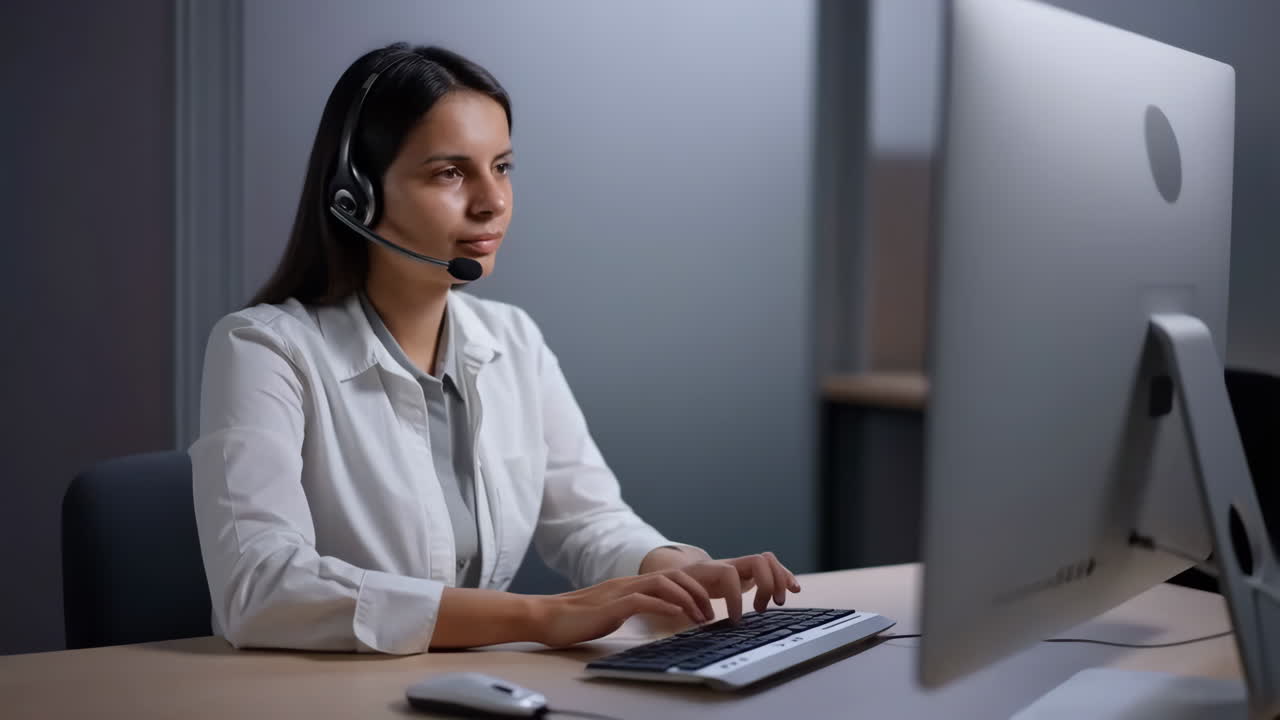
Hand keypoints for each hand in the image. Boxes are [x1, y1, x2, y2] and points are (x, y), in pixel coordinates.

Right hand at [530, 552, 801, 647]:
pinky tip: (681, 616)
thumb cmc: (583, 619)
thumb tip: (669, 614)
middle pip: (681, 576)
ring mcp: (625, 590)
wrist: (549, 617)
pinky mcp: (616, 603)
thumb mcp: (620, 612)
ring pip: (669, 583)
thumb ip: (643, 608)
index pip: (679, 578)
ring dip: (692, 599)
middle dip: (705, 592)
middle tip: (721, 612)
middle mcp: (635, 582)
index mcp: (639, 584)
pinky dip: (668, 605)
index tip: (720, 605)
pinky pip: (648, 599)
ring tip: (705, 617)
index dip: (702, 588)